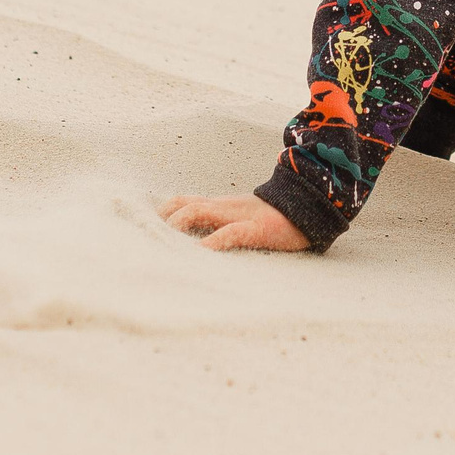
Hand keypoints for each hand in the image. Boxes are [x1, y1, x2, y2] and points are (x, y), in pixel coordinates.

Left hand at [159, 193, 310, 252]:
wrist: (310, 206)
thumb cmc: (275, 219)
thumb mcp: (244, 220)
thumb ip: (224, 226)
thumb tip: (201, 244)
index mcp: (221, 207)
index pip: (184, 201)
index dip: (163, 212)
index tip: (144, 228)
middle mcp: (224, 208)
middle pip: (185, 204)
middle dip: (163, 220)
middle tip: (146, 239)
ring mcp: (239, 216)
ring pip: (200, 211)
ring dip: (179, 226)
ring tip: (165, 243)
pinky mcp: (256, 228)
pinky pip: (231, 233)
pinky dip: (214, 242)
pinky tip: (202, 253)